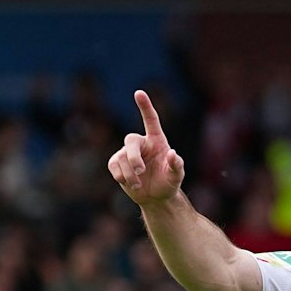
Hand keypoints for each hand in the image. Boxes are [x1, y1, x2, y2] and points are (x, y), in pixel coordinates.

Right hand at [107, 90, 185, 208]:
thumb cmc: (168, 183)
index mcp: (156, 141)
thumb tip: (172, 154)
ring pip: (122, 158)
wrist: (155, 198)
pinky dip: (121, 176)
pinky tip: (129, 183)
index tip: (139, 93)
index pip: (150, 120)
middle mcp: (141, 143)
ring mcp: (127, 152)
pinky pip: (114, 166)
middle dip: (134, 158)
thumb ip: (176, 166)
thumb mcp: (176, 177)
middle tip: (141, 171)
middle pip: (131, 140)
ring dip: (130, 174)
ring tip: (139, 185)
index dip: (145, 106)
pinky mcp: (116, 163)